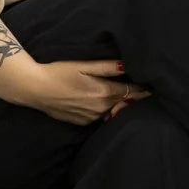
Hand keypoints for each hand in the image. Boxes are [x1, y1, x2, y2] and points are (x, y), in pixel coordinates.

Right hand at [15, 59, 143, 126]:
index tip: (155, 85)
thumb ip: (107, 67)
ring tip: (133, 99)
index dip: (144, 88)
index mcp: (104, 93)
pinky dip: (109, 112)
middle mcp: (100, 109)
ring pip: (115, 112)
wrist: (34, 89)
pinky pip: (102, 118)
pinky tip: (111, 106)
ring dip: (123, 106)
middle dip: (138, 98)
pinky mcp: (82, 123)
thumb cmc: (59, 72)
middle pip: (126, 103)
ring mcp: (91, 118)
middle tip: (150, 92)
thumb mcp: (84, 66)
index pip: (132, 91)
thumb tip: (128, 65)